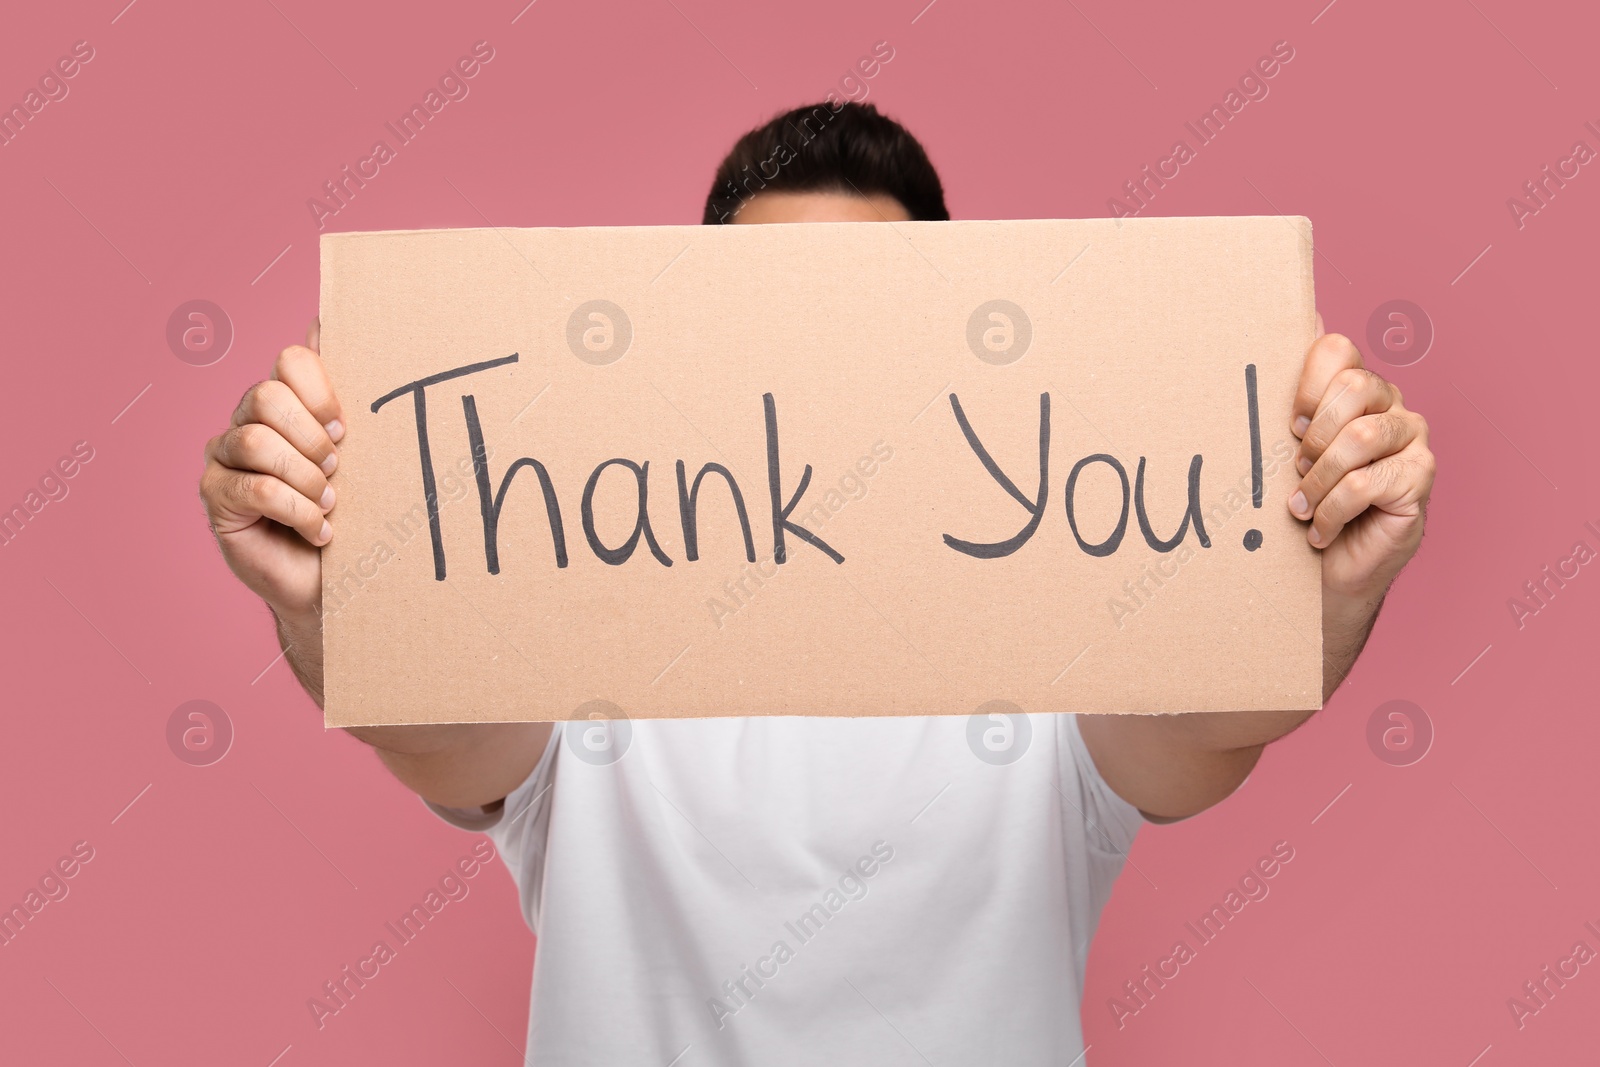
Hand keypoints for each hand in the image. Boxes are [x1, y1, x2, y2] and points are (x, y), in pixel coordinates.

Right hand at [199, 320, 342, 620]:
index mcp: (287, 400)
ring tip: (329, 504)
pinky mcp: (216, 497)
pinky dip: (297, 511)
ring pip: (256, 440)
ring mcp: (225, 457)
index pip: (291, 362)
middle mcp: (248, 419)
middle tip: (338, 470)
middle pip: (266, 396)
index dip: (322, 393)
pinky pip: (256, 488)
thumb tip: (332, 322)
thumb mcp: (366, 452)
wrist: (337, 580)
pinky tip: (319, 530)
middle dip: (312, 438)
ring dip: (306, 478)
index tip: (346, 431)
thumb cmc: (356, 513)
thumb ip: (350, 393)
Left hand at [1288, 319, 1434, 609]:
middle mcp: (1391, 404)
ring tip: (1301, 507)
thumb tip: (1301, 314)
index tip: (1288, 426)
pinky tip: (1320, 531)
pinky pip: (1365, 483)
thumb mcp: (1284, 447)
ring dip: (1319, 480)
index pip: (1336, 349)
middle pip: (1353, 387)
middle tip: (1296, 470)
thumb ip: (1290, 392)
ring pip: (1360, 437)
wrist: (1329, 569)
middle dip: (1313, 435)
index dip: (1304, 385)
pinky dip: (1331, 512)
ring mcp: (1412, 439)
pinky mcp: (1420, 478)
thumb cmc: (1306, 503)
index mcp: (1356, 386)